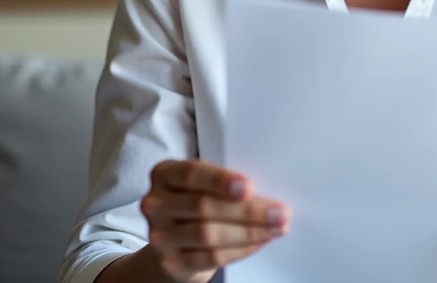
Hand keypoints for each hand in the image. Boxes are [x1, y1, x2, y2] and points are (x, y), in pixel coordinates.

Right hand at [141, 160, 289, 280]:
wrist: (174, 243)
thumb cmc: (196, 203)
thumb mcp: (203, 184)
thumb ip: (224, 183)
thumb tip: (266, 191)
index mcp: (164, 174)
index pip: (191, 173)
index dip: (220, 180)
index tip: (249, 186)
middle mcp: (156, 204)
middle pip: (204, 206)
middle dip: (248, 211)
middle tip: (280, 213)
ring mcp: (159, 235)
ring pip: (208, 234)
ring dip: (249, 232)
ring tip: (276, 228)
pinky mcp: (171, 262)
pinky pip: (210, 257)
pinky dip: (240, 250)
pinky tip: (259, 242)